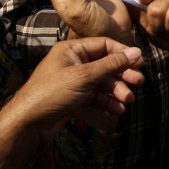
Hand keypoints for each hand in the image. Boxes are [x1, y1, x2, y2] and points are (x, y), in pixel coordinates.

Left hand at [11, 37, 144, 145]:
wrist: (28, 123)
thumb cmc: (52, 93)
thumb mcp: (84, 76)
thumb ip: (111, 65)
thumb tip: (136, 52)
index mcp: (72, 49)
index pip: (104, 45)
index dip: (123, 54)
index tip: (140, 64)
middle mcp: (73, 62)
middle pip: (105, 64)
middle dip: (122, 75)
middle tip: (139, 82)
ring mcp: (74, 81)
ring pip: (102, 82)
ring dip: (116, 90)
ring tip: (128, 100)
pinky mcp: (74, 97)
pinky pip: (95, 96)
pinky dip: (107, 102)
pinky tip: (117, 109)